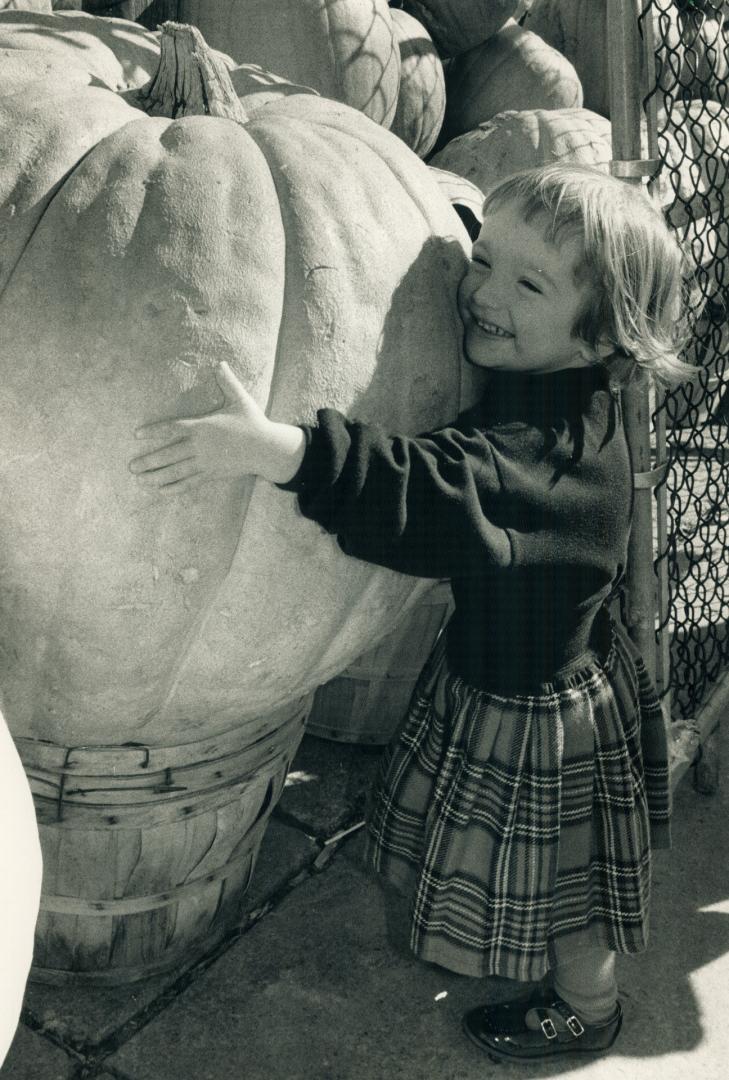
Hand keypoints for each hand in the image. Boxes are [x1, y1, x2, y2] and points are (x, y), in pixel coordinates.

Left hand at [129, 362, 305, 492]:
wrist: (267, 449)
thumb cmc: (253, 423)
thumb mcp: (240, 399)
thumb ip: (227, 381)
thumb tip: (220, 362)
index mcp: (202, 427)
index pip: (172, 429)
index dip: (153, 432)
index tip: (136, 435)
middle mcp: (200, 447)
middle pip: (168, 455)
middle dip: (148, 461)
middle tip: (131, 466)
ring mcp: (205, 463)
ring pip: (176, 472)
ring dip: (156, 477)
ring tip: (139, 480)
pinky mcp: (211, 475)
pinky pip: (189, 483)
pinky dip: (174, 488)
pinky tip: (160, 491)